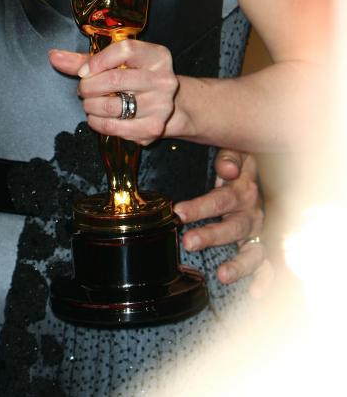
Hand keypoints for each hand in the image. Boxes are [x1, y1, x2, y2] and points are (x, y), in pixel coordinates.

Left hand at [49, 39, 177, 145]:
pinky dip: (97, 123)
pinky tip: (95, 118)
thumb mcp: (116, 64)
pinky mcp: (153, 128)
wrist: (168, 107)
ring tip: (89, 103)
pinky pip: (115, 127)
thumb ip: (85, 60)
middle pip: (115, 79)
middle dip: (88, 86)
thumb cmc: (134, 79)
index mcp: (157, 56)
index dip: (97, 61)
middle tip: (82, 90)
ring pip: (112, 106)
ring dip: (90, 106)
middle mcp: (163, 79)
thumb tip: (54, 56)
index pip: (125, 50)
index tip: (83, 71)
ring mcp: (161, 105)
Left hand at [175, 150, 271, 295]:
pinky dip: (264, 280)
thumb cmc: (237, 165)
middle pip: (234, 227)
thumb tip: (227, 168)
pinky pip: (267, 266)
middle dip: (211, 237)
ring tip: (223, 275)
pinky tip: (255, 291)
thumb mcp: (234, 154)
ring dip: (239, 265)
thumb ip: (229, 157)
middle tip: (188, 242)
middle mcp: (253, 213)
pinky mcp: (262, 247)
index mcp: (243, 190)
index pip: (221, 199)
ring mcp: (258, 233)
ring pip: (252, 251)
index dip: (201, 207)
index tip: (178, 212)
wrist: (261, 175)